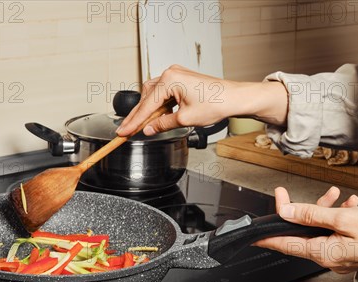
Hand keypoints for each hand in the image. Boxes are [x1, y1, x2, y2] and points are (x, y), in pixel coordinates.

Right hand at [116, 65, 288, 136]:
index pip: (146, 105)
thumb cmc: (216, 103)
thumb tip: (149, 130)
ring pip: (154, 95)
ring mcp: (176, 75)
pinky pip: (163, 93)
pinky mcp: (181, 79)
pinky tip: (157, 117)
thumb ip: (163, 124)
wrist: (234, 98)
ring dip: (148, 110)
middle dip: (138, 116)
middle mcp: (170, 73)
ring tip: (142, 126)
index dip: (133, 121)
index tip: (122, 132)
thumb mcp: (185, 119)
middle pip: (147, 98)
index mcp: (169, 80)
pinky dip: (159, 105)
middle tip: (127, 131)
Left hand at [255, 187, 357, 273]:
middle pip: (300, 235)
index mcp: (324, 253)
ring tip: (332, 194)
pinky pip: (336, 232)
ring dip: (322, 210)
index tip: (251, 235)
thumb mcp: (344, 218)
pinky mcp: (354, 250)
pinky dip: (337, 216)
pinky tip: (347, 203)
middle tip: (285, 195)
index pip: (285, 245)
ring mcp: (343, 256)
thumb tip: (286, 213)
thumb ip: (311, 215)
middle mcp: (330, 258)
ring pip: (320, 230)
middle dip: (296, 212)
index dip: (266, 237)